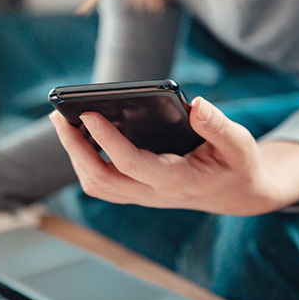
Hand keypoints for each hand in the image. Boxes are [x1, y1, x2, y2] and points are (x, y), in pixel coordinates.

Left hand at [49, 96, 298, 214]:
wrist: (239, 194)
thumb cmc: (238, 165)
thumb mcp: (240, 144)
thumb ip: (219, 126)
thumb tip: (196, 104)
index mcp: (177, 181)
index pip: (131, 164)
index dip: (107, 140)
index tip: (89, 113)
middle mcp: (153, 193)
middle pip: (101, 179)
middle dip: (75, 149)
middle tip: (58, 116)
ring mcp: (142, 196)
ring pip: (96, 184)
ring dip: (75, 155)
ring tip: (63, 122)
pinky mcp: (137, 191)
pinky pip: (102, 182)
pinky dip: (85, 159)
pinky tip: (81, 134)